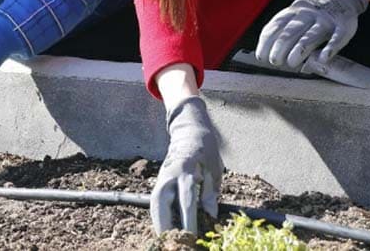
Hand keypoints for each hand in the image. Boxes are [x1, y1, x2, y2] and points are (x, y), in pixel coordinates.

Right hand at [151, 96, 221, 234]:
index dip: (189, 220)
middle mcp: (171, 173)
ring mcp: (162, 176)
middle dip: (164, 224)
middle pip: (161, 202)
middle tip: (170, 241)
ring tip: (165, 239)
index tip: (192, 236)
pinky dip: (158, 215)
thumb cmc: (206, 150)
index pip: (186, 199)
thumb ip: (211, 191)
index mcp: (187, 169)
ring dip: (158, 222)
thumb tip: (211, 215)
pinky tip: (164, 228)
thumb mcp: (214, 168)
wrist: (189, 130)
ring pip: (154, 202)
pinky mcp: (160, 180)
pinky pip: (155, 200)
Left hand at [254, 0, 367, 70]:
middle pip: (291, 31)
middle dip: (280, 46)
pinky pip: (337, 37)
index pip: (276, 26)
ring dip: (300, 49)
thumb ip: (283, 30)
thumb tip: (266, 53)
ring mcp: (326, 20)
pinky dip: (330, 48)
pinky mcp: (344, 26)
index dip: (267, 41)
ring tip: (292, 62)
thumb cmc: (313, 12)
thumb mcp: (296, 14)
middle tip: (274, 61)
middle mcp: (308, 14)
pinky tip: (323, 59)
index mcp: (294, 11)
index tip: (261, 56)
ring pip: (311, 35)